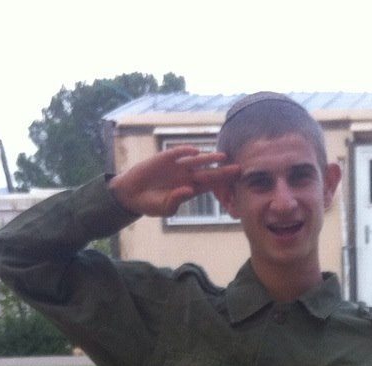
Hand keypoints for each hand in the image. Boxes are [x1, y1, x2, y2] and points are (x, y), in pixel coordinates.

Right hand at [109, 145, 239, 218]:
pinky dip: (186, 151)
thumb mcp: (164, 208)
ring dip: (209, 158)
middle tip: (239, 169)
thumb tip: (188, 190)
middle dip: (223, 171)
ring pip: (197, 161)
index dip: (222, 185)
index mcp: (190, 190)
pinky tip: (195, 151)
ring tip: (222, 156)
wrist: (132, 193)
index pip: (210, 187)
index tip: (235, 185)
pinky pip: (178, 153)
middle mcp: (187, 177)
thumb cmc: (150, 204)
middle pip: (209, 173)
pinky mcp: (166, 158)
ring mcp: (178, 167)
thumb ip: (176, 200)